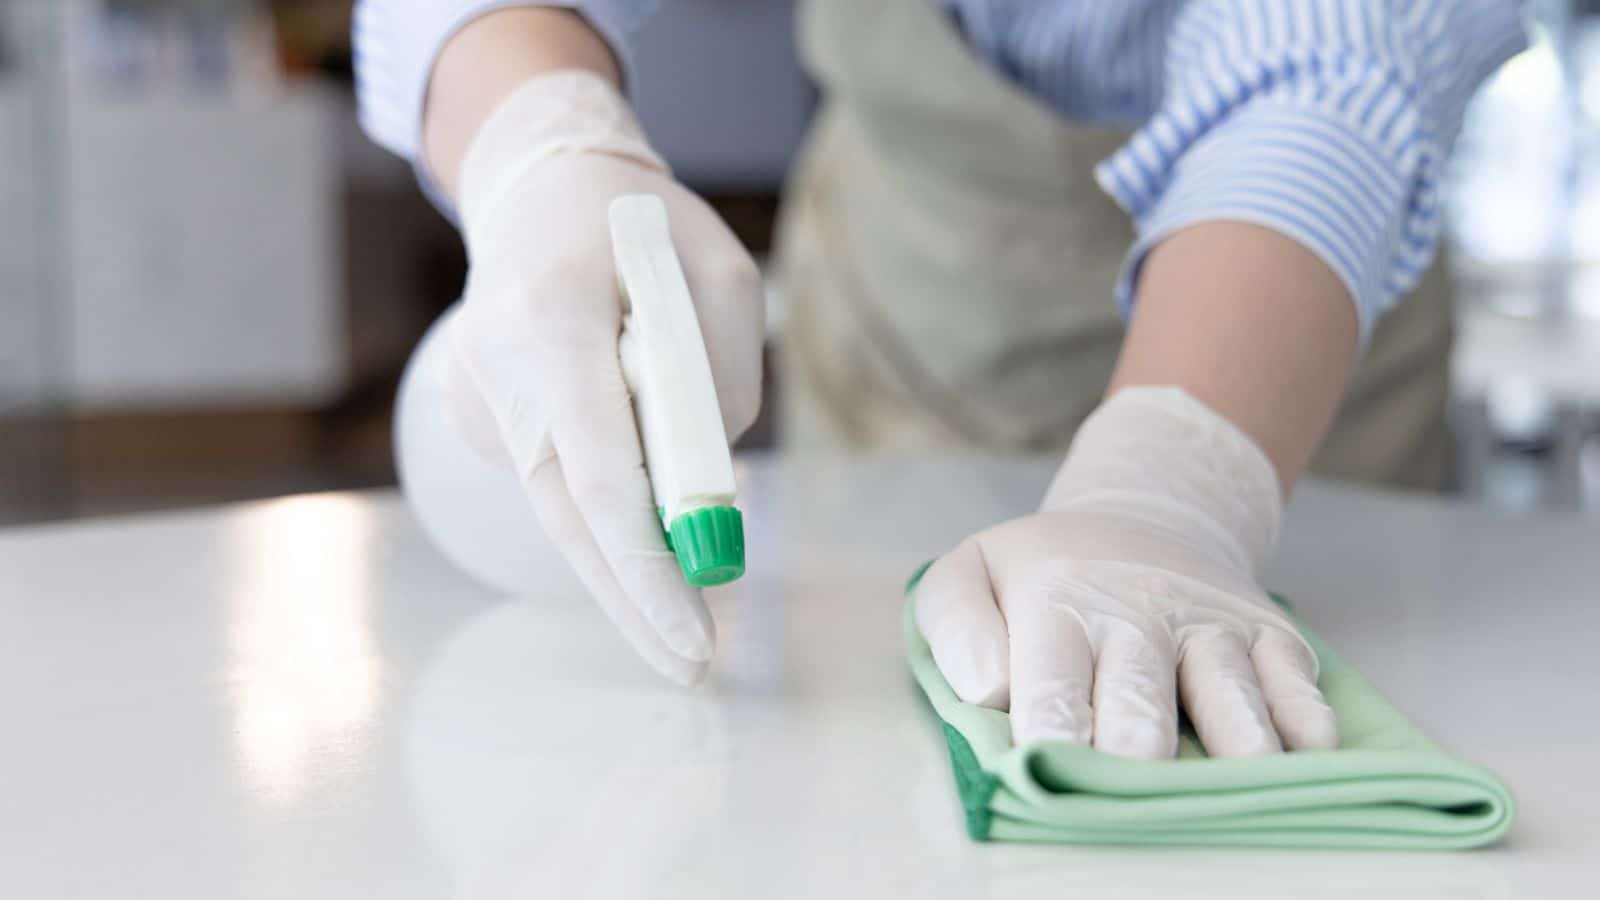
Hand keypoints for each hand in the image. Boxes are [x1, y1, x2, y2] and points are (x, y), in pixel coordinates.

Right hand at [447, 72, 763, 685]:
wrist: (537, 192)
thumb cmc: (642, 229)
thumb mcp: (721, 277)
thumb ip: (719, 380)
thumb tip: (706, 496)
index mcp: (551, 322)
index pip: (598, 472)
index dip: (647, 564)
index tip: (695, 632)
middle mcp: (494, 371)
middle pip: (569, 519)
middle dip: (637, 599)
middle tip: (694, 665)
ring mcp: (475, 402)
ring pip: (566, 506)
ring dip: (632, 541)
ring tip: (686, 536)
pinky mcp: (477, 419)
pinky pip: (560, 477)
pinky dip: (609, 493)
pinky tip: (631, 441)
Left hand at [913, 387, 1337, 757]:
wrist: (1142, 513)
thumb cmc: (1043, 572)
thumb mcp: (970, 574)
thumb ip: (955, 629)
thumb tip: (986, 692)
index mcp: (1056, 602)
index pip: (1051, 686)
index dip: (1053, 737)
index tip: (1050, 771)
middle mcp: (1138, 611)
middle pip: (1140, 701)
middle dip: (1133, 752)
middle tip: (1129, 783)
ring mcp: (1208, 622)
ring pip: (1226, 691)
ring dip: (1234, 739)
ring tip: (1240, 772)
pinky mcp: (1267, 632)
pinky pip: (1294, 677)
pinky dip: (1304, 716)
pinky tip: (1306, 747)